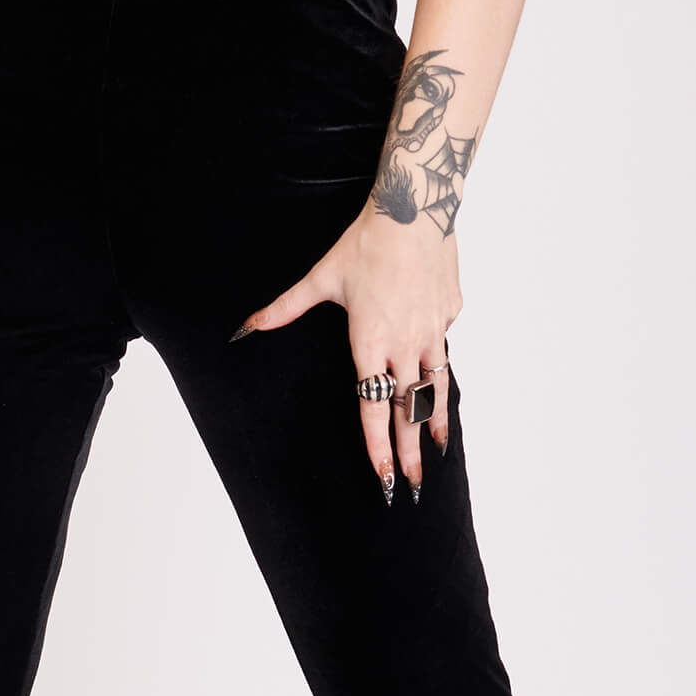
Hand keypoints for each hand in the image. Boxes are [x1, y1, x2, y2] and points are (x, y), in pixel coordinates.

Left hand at [235, 203, 460, 499]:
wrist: (415, 210)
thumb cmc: (365, 243)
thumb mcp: (321, 278)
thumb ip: (284, 308)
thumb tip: (246, 326)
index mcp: (370, 342)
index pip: (373, 407)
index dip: (377, 446)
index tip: (383, 475)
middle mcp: (404, 344)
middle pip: (408, 410)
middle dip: (410, 452)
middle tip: (412, 485)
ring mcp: (431, 331)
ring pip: (434, 387)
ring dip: (433, 422)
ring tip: (437, 450)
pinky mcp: (449, 314)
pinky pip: (443, 349)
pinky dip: (442, 372)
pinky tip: (439, 384)